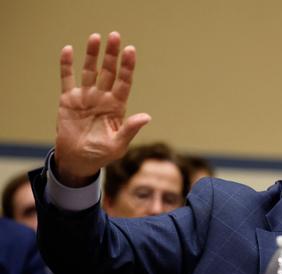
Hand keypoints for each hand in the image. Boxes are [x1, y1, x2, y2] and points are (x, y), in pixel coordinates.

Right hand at [55, 32, 150, 185]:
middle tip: (114, 36)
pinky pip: (67, 79)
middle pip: (108, 71)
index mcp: (117, 107)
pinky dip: (66, 65)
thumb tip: (147, 117)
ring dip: (92, 54)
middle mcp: (103, 98)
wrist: (79, 160)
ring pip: (89, 70)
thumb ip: (130, 129)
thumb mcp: (118, 145)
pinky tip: (68, 50)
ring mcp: (86, 97)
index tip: (130, 51)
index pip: (124, 82)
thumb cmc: (102, 154)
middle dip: (112, 54)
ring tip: (95, 37)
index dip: (127, 67)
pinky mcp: (68, 99)